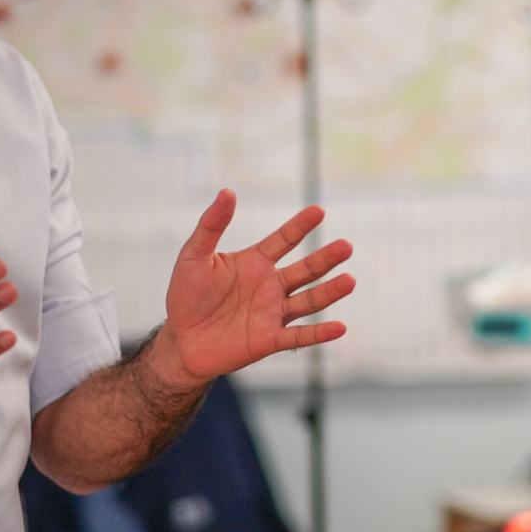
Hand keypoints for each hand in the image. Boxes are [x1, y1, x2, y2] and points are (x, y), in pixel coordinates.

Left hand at [152, 189, 354, 385]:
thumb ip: (211, 225)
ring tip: (350, 280)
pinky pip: (299, 337)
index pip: (284, 240)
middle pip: (305, 270)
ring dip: (329, 292)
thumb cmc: (186, 295)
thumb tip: (227, 191)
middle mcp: (270, 286)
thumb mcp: (194, 256)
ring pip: (308, 301)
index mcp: (255, 262)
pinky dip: (320, 334)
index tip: (318, 210)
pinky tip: (340, 328)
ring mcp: (272, 313)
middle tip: (346, 246)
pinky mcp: (269, 340)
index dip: (300, 226)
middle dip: (325, 258)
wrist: (180, 340)